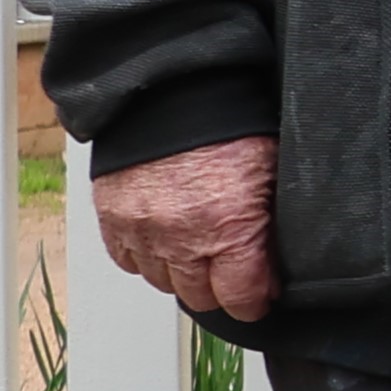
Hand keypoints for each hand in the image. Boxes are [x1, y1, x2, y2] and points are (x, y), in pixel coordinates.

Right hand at [95, 135, 280, 326]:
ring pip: (163, 282)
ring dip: (182, 273)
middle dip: (221, 287)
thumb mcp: (274, 173)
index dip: (256, 299)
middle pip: (200, 297)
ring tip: (199, 250)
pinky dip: (146, 256)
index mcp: (227, 229)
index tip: (262, 292)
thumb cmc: (230, 124)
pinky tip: (165, 240)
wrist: (172, 91)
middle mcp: (180, 239)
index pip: (241, 299)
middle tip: (233, 268)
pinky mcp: (112, 217)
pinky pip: (128, 260)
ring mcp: (141, 231)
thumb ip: (273, 225)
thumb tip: (277, 267)